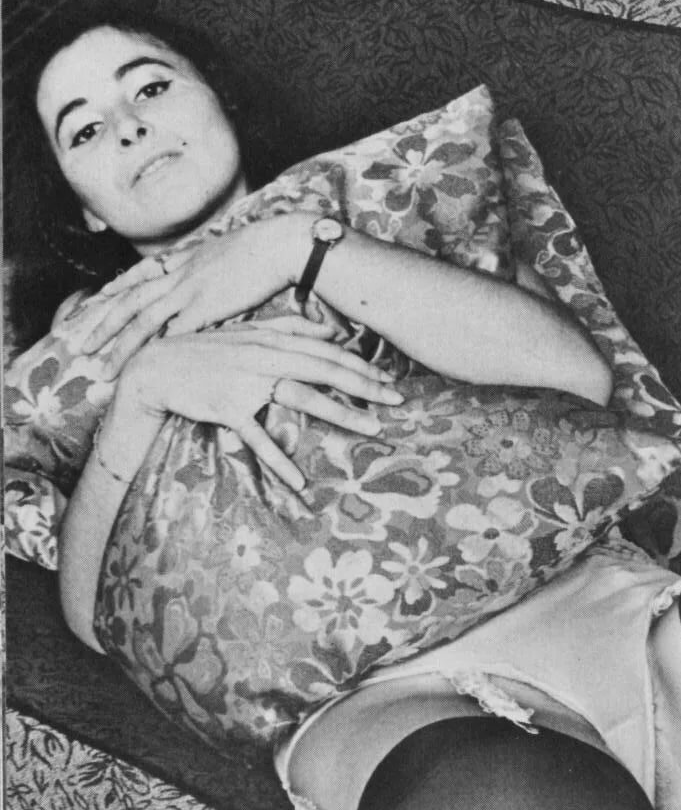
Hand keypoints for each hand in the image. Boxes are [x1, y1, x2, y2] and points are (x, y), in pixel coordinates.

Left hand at [83, 211, 321, 367]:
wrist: (282, 243)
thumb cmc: (271, 248)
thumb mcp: (235, 252)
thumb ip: (220, 267)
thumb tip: (220, 280)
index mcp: (187, 258)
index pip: (141, 273)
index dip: (117, 287)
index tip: (99, 299)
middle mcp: (180, 273)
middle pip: (129, 298)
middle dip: (102, 323)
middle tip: (80, 344)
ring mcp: (190, 289)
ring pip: (141, 319)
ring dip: (118, 346)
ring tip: (100, 368)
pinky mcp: (206, 306)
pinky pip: (173, 332)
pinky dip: (156, 350)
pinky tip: (143, 367)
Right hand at [111, 316, 402, 491]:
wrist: (154, 369)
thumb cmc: (204, 351)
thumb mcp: (245, 332)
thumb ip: (285, 328)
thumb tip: (325, 329)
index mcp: (271, 340)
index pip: (327, 350)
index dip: (360, 364)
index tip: (388, 379)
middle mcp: (265, 357)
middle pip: (326, 370)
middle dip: (365, 385)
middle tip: (397, 400)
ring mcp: (247, 383)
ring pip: (304, 398)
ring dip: (341, 414)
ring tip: (372, 429)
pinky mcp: (227, 408)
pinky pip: (258, 438)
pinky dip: (278, 460)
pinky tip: (299, 481)